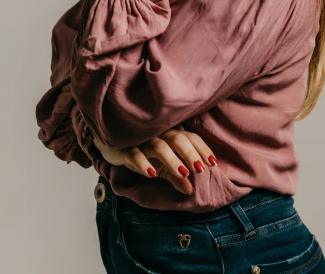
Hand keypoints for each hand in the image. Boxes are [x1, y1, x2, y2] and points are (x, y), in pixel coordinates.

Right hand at [90, 125, 217, 195]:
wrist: (111, 143)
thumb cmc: (142, 152)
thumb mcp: (161, 166)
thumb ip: (176, 176)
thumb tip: (190, 191)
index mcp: (170, 135)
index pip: (190, 138)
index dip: (202, 149)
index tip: (213, 163)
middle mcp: (158, 134)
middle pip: (178, 140)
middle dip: (191, 154)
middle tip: (201, 169)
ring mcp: (141, 140)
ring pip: (159, 146)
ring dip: (172, 160)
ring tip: (183, 173)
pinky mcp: (125, 148)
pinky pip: (134, 153)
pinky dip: (143, 163)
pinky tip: (151, 174)